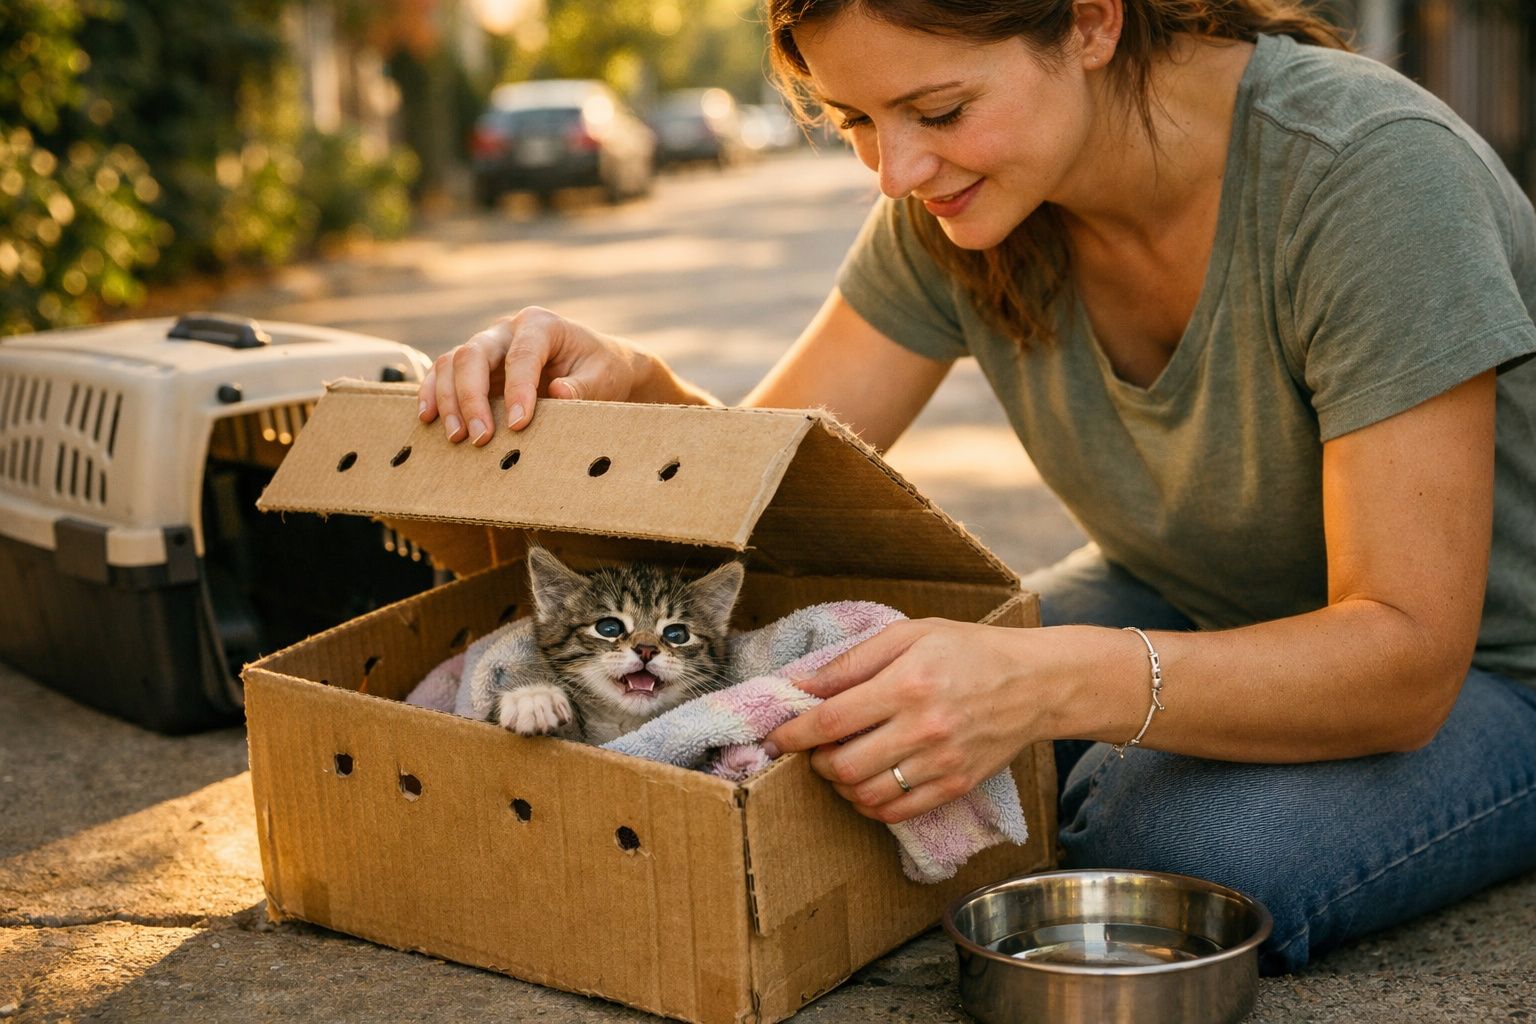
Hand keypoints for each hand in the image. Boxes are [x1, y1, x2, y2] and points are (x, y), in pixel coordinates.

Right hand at [418, 307, 645, 443]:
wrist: (596, 367)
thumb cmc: (602, 370)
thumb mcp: (603, 377)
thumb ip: (583, 387)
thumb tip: (557, 393)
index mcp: (540, 324)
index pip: (521, 355)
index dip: (517, 390)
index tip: (518, 424)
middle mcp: (507, 330)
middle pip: (473, 354)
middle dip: (471, 398)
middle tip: (480, 437)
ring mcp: (487, 346)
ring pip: (451, 363)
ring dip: (447, 400)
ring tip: (456, 438)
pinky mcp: (475, 367)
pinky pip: (443, 374)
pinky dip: (432, 395)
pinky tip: (429, 420)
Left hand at [763, 618, 1049, 823]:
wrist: (1036, 683)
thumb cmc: (969, 650)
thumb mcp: (911, 635)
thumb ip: (853, 661)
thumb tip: (802, 685)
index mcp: (908, 683)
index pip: (832, 719)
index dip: (794, 733)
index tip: (775, 738)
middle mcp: (923, 727)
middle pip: (843, 765)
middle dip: (814, 762)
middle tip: (814, 749)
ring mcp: (941, 763)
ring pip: (865, 794)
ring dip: (839, 785)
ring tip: (840, 764)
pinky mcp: (955, 786)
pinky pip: (897, 812)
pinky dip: (869, 805)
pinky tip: (866, 785)